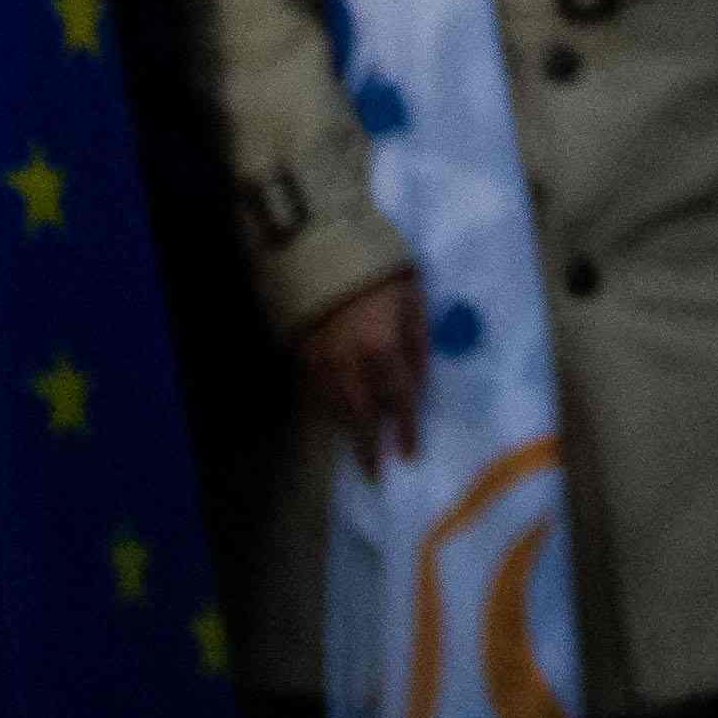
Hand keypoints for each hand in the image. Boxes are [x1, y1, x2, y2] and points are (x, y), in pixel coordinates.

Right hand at [297, 267, 428, 474]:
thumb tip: (418, 383)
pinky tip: (336, 416)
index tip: (408, 454)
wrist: (321, 245)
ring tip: (358, 449)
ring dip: (347, 430)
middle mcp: (347, 362)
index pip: (398, 399)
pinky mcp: (300, 353)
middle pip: (359, 414)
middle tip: (374, 472)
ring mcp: (319, 360)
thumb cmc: (379, 269)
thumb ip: (417, 344)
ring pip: (334, 407)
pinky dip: (328, 408)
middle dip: (366, 446)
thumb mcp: (412, 299)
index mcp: (381, 347)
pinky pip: (316, 392)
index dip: (404, 428)